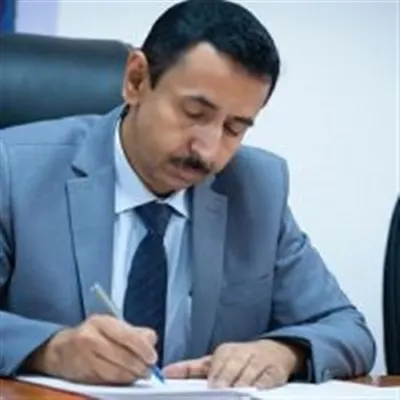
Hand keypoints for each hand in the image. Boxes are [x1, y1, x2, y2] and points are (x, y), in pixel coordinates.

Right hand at [24, 314, 157, 383]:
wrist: (60, 350)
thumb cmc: (92, 336)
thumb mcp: (112, 326)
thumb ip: (134, 332)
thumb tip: (151, 340)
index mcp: (102, 322)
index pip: (127, 335)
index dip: (143, 348)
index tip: (152, 357)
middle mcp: (90, 337)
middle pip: (122, 355)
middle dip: (139, 366)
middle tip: (148, 371)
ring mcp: (84, 357)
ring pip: (114, 371)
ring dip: (130, 375)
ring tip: (139, 375)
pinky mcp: (81, 374)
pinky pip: (105, 380)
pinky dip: (118, 381)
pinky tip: (125, 378)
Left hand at [163, 339, 305, 388]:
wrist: (274, 351)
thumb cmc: (239, 359)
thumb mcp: (215, 361)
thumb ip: (191, 368)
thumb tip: (166, 372)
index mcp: (226, 352)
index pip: (218, 362)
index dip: (215, 375)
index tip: (211, 386)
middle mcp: (242, 354)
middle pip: (233, 367)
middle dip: (226, 379)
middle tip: (219, 390)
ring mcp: (259, 362)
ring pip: (250, 373)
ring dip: (242, 383)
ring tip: (235, 392)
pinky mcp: (275, 371)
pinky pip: (268, 378)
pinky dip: (262, 384)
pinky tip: (256, 389)